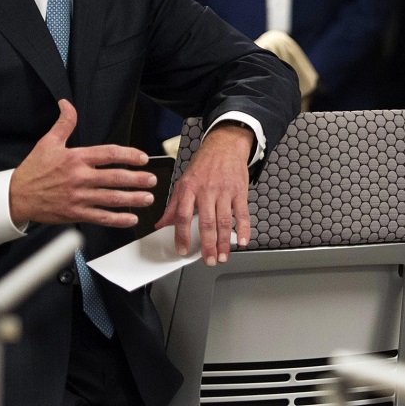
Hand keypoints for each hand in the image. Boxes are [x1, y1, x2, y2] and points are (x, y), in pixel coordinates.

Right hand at [9, 99, 155, 227]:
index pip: (108, 154)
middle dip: (137, 179)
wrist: (15, 197)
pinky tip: (131, 218)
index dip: (128, 155)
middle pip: (114, 178)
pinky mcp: (75, 213)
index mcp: (76, 158)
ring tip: (148, 198)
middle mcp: (79, 178)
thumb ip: (63, 123)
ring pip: (111, 199)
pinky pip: (100, 217)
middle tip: (152, 179)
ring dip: (132, 199)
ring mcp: (78, 197)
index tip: (143, 158)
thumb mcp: (48, 142)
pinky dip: (117, 219)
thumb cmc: (33, 170)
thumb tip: (67, 103)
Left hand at [154, 123, 254, 265]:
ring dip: (224, 242)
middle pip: (207, 222)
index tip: (183, 250)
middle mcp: (206, 190)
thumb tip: (161, 225)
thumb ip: (173, 206)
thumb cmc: (204, 164)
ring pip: (224, 221)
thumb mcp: (183, 182)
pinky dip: (243, 228)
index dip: (182, 235)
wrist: (225, 145)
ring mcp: (224, 191)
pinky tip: (242, 241)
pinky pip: (242, 213)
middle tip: (208, 260)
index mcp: (189, 189)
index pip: (183, 215)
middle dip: (207, 245)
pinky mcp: (240, 191)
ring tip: (222, 256)